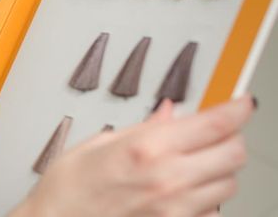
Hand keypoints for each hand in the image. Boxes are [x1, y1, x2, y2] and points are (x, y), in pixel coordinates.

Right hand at [10, 95, 255, 216]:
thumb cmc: (67, 188)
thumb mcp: (100, 143)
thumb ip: (145, 128)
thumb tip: (170, 114)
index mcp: (148, 148)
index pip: (217, 123)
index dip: (238, 108)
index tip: (242, 103)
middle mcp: (168, 179)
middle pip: (234, 153)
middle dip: (230, 139)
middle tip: (215, 133)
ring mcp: (175, 208)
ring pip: (229, 184)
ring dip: (219, 170)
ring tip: (194, 165)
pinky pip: (212, 211)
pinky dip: (206, 199)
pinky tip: (183, 191)